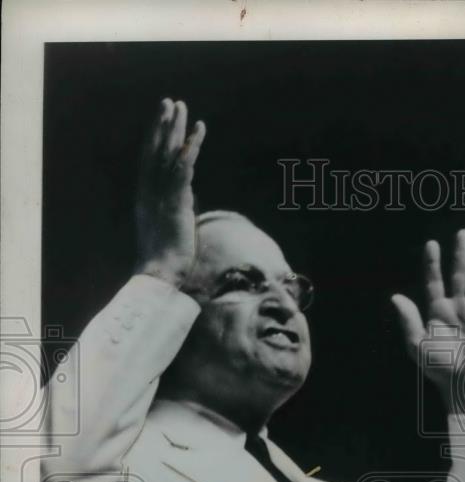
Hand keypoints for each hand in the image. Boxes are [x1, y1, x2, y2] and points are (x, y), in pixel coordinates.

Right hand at [134, 98, 205, 287]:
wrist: (159, 275)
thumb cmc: (164, 259)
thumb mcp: (167, 227)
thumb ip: (175, 207)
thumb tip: (187, 197)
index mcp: (144, 197)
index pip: (148, 160)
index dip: (154, 138)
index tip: (161, 119)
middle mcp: (149, 191)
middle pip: (155, 150)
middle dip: (162, 125)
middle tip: (170, 102)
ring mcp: (161, 195)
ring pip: (167, 154)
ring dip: (176, 129)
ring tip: (182, 107)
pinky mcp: (176, 202)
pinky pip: (183, 168)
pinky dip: (191, 148)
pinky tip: (198, 131)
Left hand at [392, 231, 464, 413]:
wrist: (463, 385)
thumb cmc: (438, 368)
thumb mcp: (418, 345)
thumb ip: (409, 320)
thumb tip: (395, 297)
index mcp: (436, 312)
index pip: (434, 281)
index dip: (432, 263)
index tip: (431, 243)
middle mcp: (456, 308)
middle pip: (458, 275)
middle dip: (460, 254)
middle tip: (462, 232)